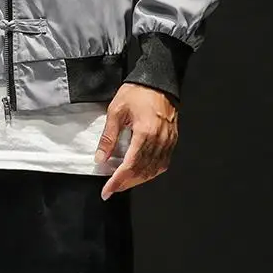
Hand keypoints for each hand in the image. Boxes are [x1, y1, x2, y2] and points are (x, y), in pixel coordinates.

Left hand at [98, 84, 178, 199]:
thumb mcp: (116, 111)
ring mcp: (168, 141)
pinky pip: (162, 164)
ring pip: (153, 171)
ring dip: (137, 180)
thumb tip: (101, 159)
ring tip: (123, 182)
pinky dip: (150, 172)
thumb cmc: (137, 92)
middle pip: (142, 172)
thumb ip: (108, 137)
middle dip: (125, 183)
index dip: (117, 181)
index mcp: (145, 133)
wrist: (159, 81)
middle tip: (111, 188)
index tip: (106, 191)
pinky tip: (140, 173)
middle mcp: (159, 140)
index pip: (130, 166)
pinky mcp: (172, 140)